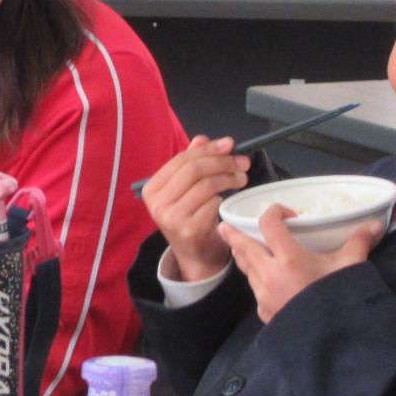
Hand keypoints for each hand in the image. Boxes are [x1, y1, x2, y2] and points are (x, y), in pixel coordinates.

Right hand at [139, 136, 249, 281]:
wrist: (195, 255)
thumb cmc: (190, 216)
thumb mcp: (186, 189)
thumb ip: (191, 162)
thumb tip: (202, 139)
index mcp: (152, 188)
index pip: (182, 159)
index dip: (208, 149)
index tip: (230, 144)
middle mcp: (157, 203)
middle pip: (194, 170)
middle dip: (222, 162)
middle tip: (242, 163)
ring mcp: (172, 218)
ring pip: (206, 185)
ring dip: (229, 178)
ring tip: (241, 178)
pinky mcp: (189, 230)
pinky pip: (213, 204)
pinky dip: (224, 199)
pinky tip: (228, 201)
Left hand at [219, 210, 382, 323]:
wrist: (332, 340)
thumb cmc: (338, 299)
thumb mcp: (350, 267)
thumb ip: (359, 242)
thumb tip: (375, 224)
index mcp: (287, 259)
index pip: (269, 224)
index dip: (274, 212)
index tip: (284, 214)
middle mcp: (269, 275)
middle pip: (243, 248)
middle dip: (233, 235)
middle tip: (223, 226)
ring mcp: (263, 296)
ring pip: (246, 270)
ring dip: (245, 258)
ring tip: (241, 250)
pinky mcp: (264, 313)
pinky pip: (255, 290)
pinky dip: (256, 279)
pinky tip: (262, 280)